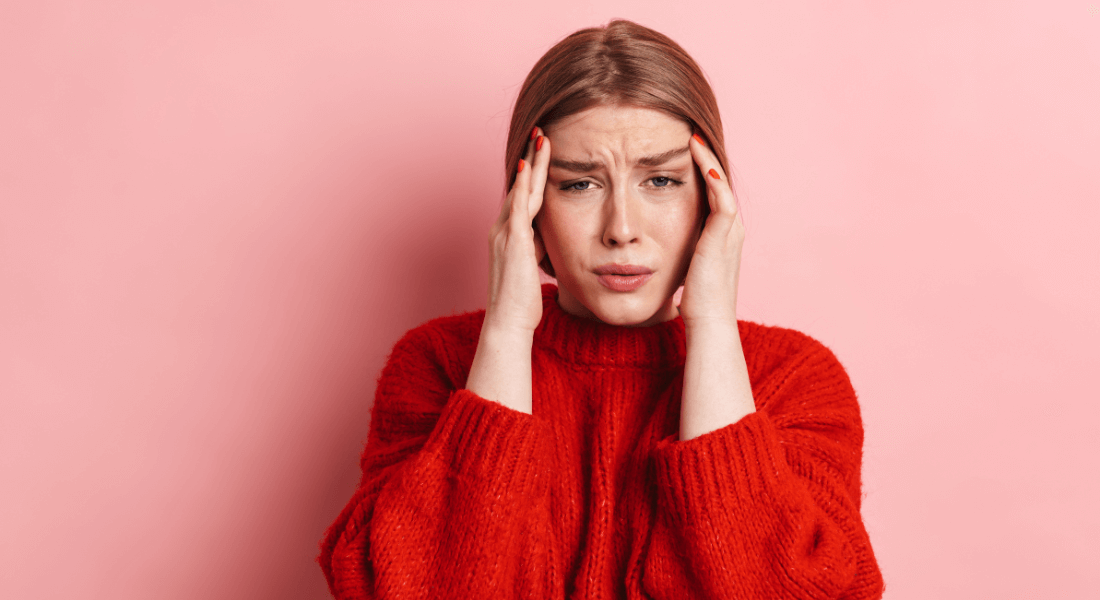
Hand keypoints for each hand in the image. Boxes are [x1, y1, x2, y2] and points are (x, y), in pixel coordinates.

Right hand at [484, 127, 550, 333]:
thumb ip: (537, 250)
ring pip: (519, 190)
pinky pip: (518, 206)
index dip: (531, 174)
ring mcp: (505, 234)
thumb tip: (547, 241)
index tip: (539, 152)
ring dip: (530, 163)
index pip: (521, 197)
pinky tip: (528, 166)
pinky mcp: (512, 241)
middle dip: (530, 158)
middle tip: (539, 132)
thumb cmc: (520, 303)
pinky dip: (523, 185)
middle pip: (519, 186)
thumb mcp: (532, 270)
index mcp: (507, 236)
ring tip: (540, 139)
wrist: (507, 322)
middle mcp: (501, 230)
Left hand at [678, 133, 744, 328]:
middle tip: (689, 130)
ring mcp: (730, 230)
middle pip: (718, 180)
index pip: (711, 190)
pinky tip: (698, 158)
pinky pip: (721, 197)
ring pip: (721, 182)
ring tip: (692, 135)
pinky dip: (711, 175)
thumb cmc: (694, 301)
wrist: (709, 322)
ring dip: (707, 157)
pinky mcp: (724, 235)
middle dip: (704, 155)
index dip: (699, 167)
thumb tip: (655, 244)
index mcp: (722, 233)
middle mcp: (730, 227)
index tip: (681, 147)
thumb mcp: (685, 266)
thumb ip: (679, 250)